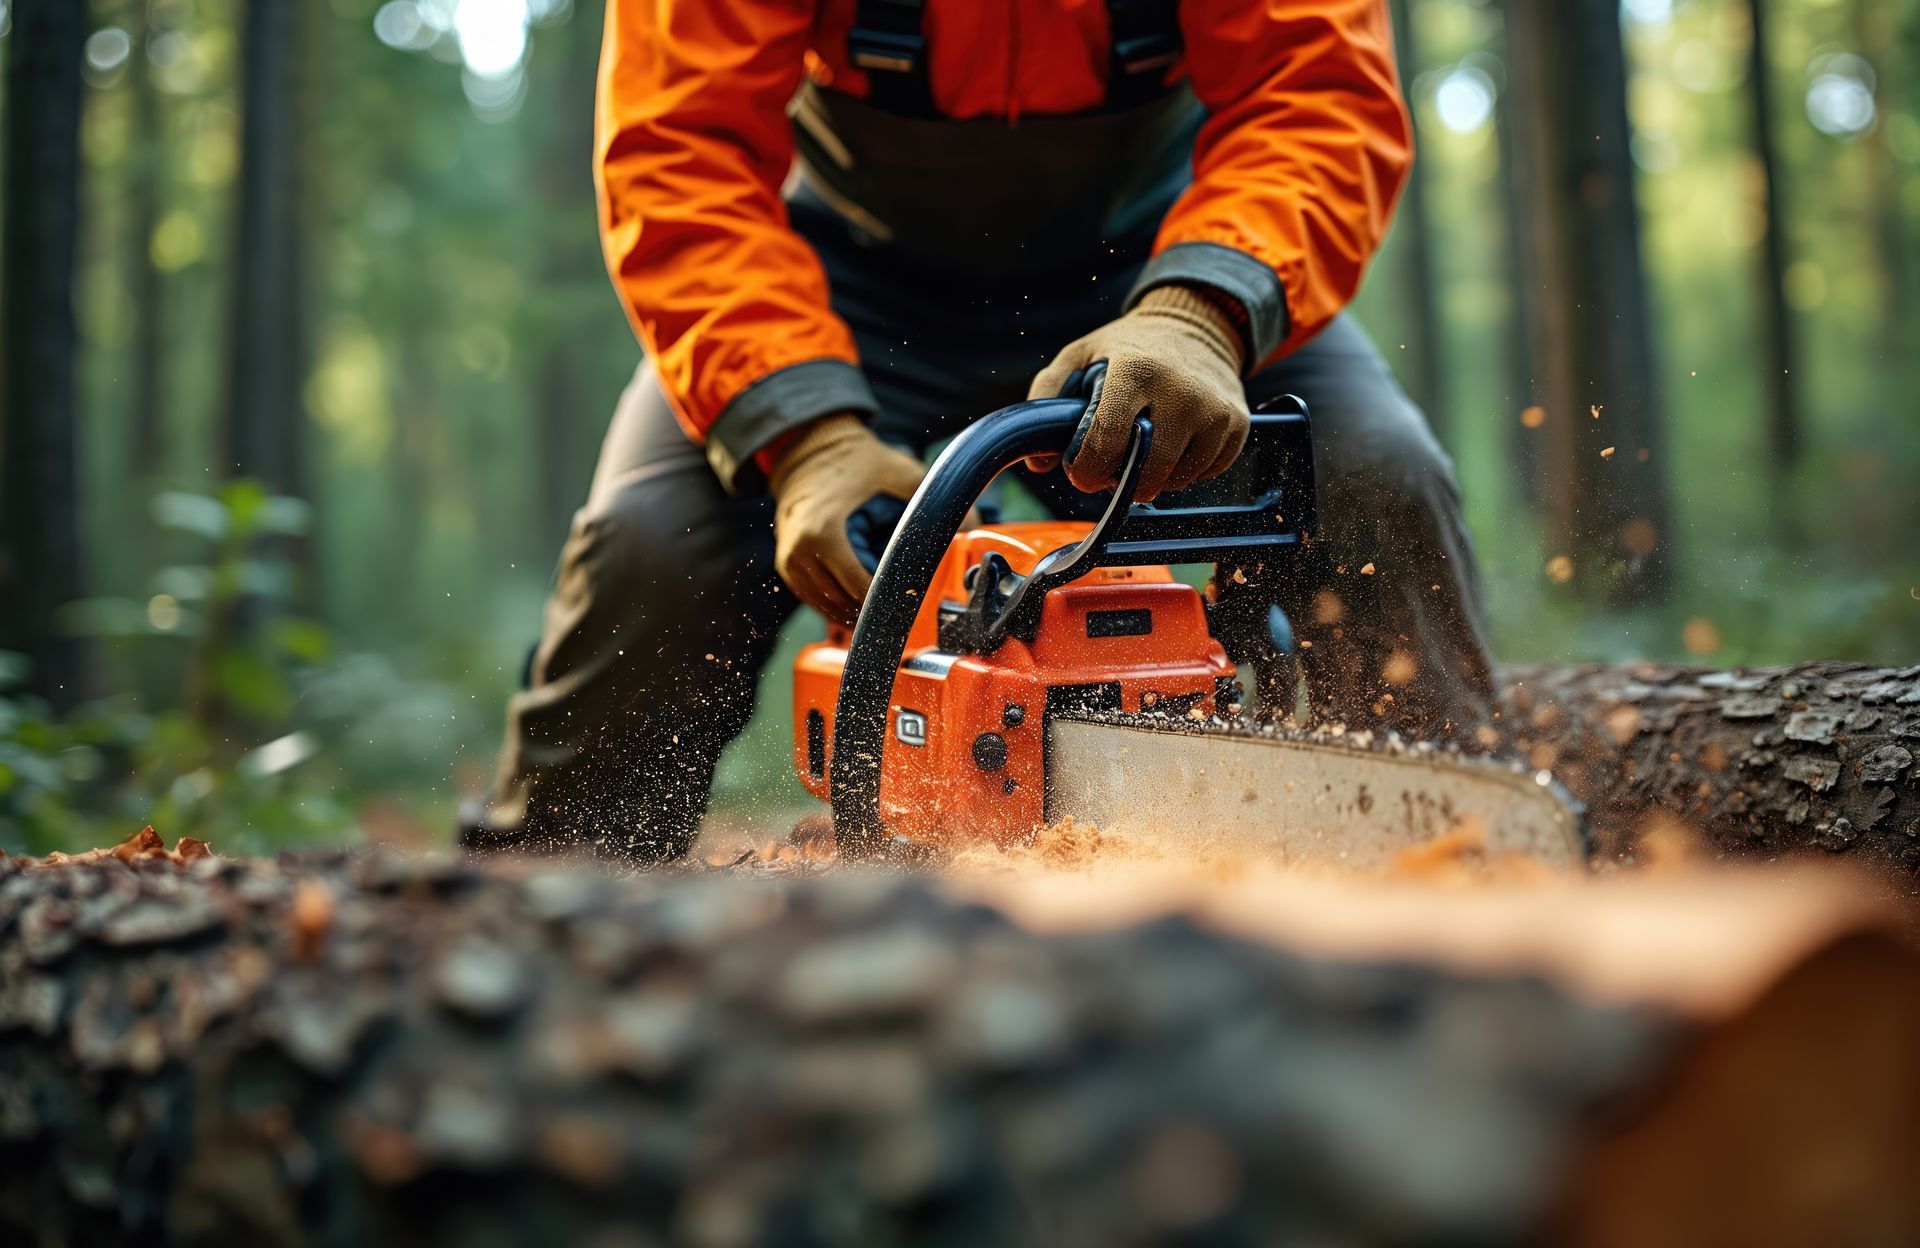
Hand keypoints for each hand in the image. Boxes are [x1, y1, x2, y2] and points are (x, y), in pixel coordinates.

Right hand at [769, 414, 927, 623]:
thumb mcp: (897, 472)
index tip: (915, 603)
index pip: (860, 589)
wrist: (806, 447)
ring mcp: (789, 563)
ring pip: (828, 608)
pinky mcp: (787, 567)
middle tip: (908, 612)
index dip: (890, 601)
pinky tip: (863, 600)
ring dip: (856, 611)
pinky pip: (815, 599)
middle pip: (844, 604)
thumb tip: (974, 525)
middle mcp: (799, 554)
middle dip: (876, 611)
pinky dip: (838, 603)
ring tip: (888, 610)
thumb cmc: (852, 459)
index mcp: (823, 534)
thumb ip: (934, 498)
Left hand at [1029, 285, 1249, 499]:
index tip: (1082, 472)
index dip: (1088, 470)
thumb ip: (1048, 396)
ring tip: (1145, 452)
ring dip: (1155, 478)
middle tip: (1113, 470)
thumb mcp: (1081, 354)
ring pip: (1178, 479)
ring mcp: (1214, 410)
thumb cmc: (1132, 347)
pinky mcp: (1237, 424)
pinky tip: (1175, 446)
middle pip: (1147, 471)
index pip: (1108, 442)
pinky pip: (1206, 473)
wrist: (1198, 325)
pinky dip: (1186, 471)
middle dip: (1122, 482)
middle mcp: (1180, 391)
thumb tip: (1038, 461)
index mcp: (1135, 371)